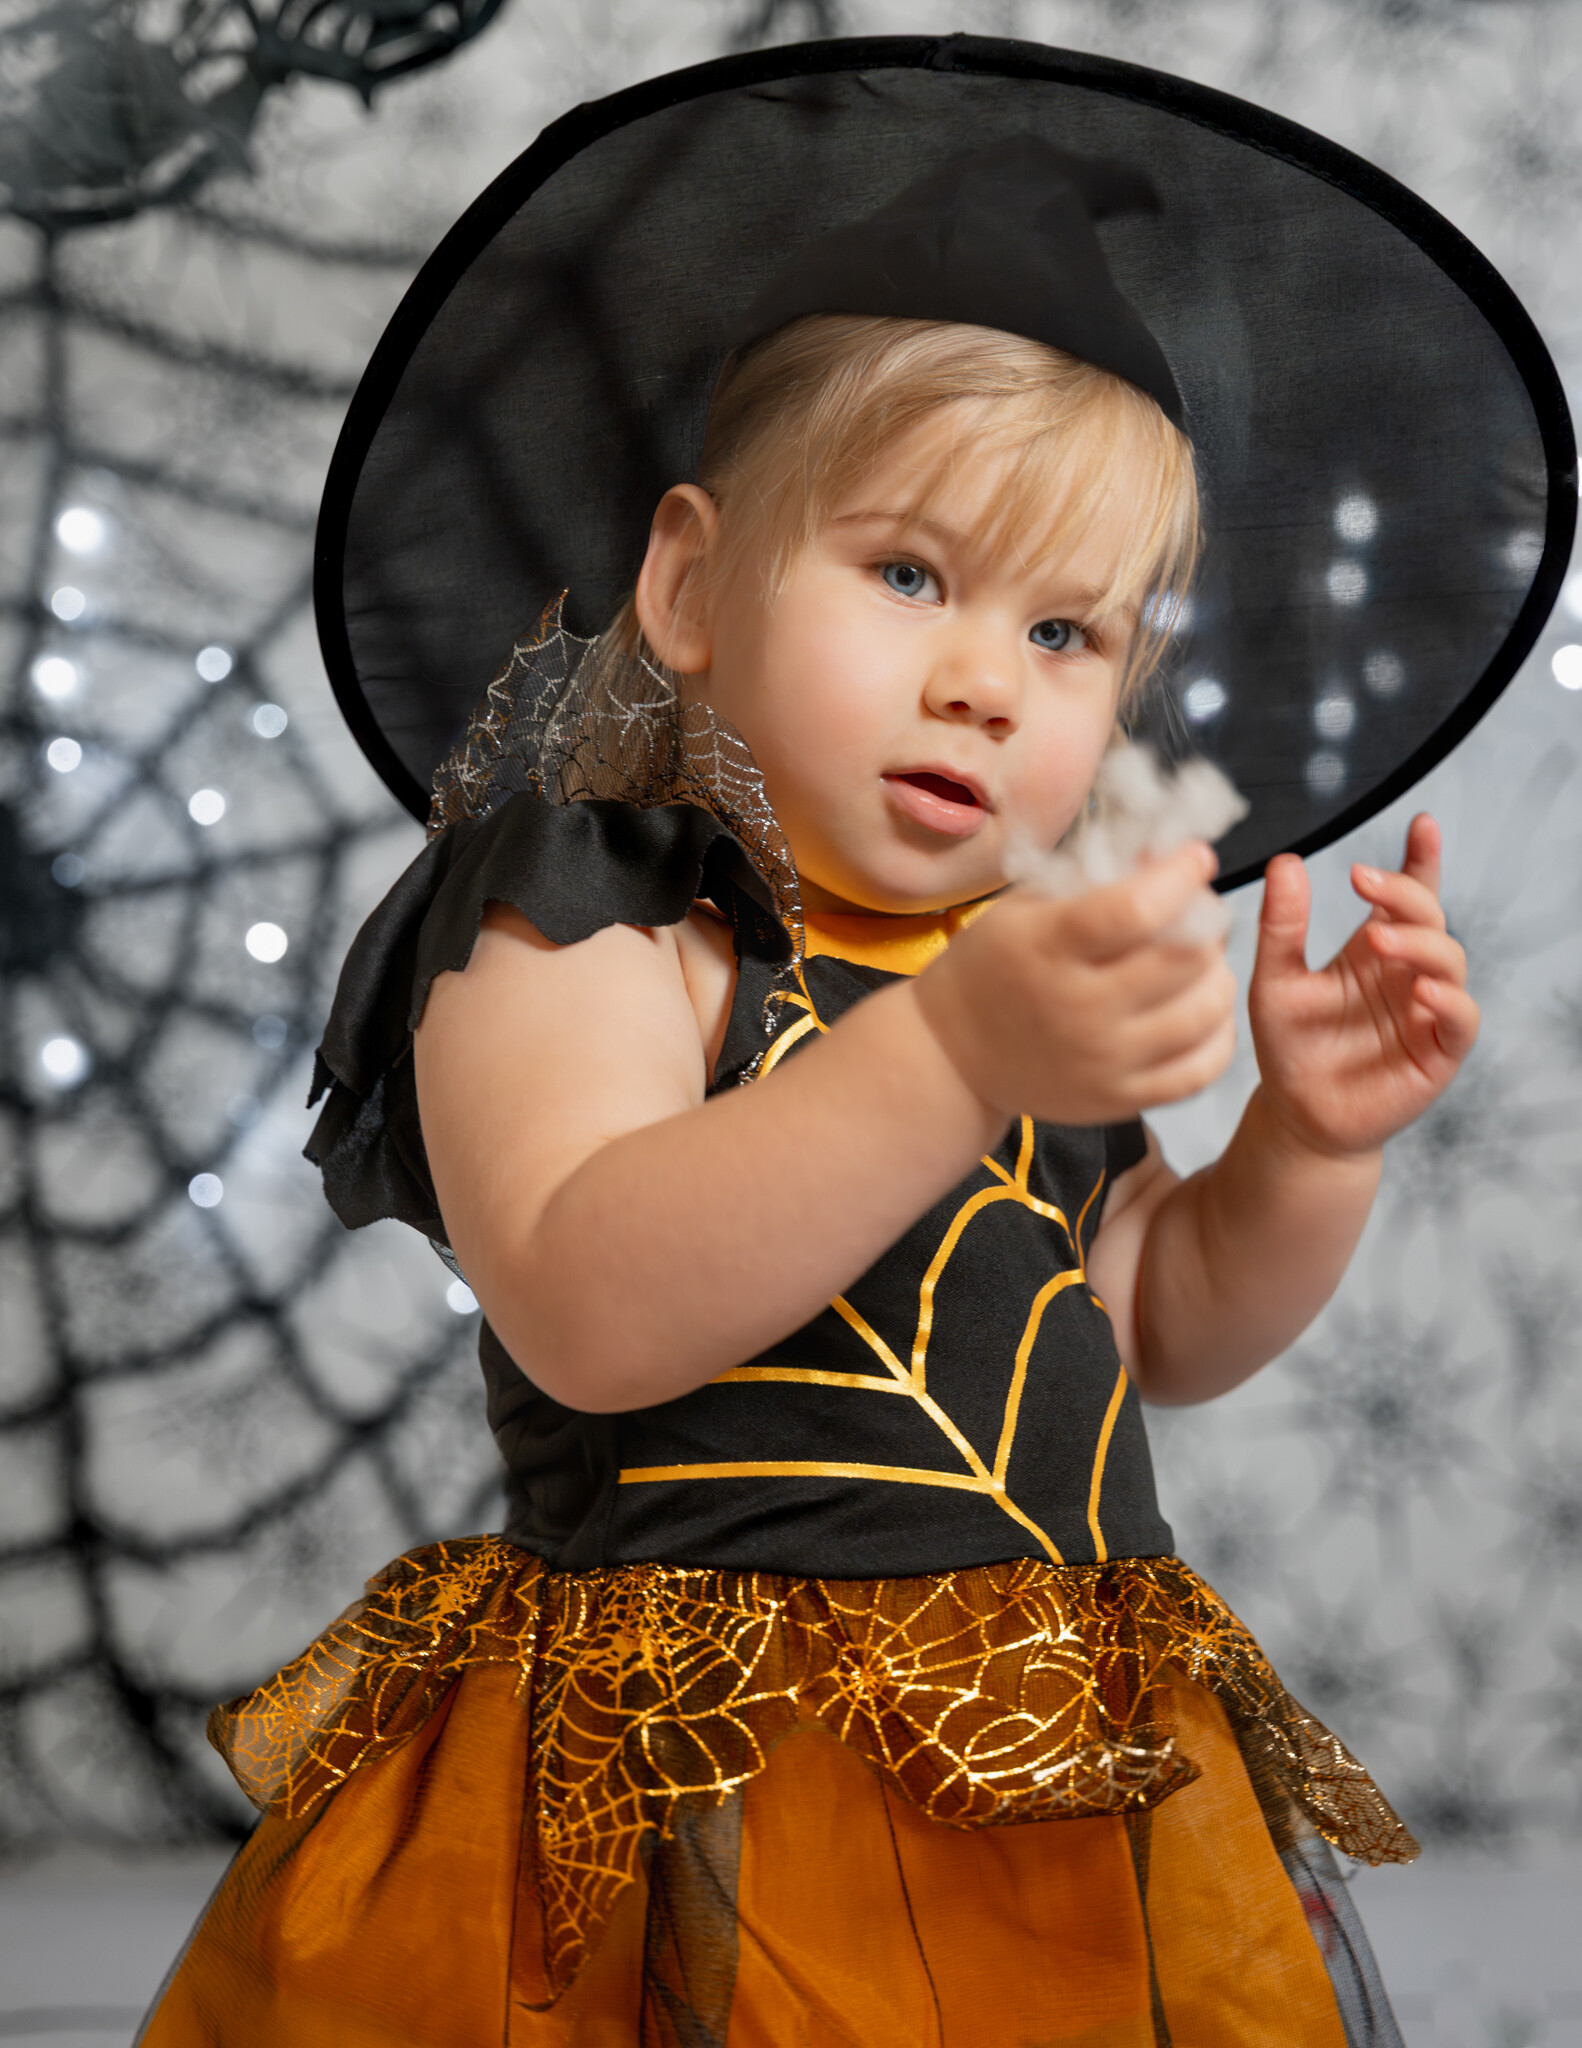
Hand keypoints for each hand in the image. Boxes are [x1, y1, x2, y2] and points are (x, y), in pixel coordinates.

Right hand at [913, 841, 1237, 1123]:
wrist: (952, 1055)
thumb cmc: (994, 967)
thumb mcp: (1026, 908)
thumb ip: (1096, 878)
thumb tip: (1169, 853)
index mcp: (1048, 949)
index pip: (1136, 909)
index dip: (1180, 876)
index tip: (1195, 859)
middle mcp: (1078, 1009)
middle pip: (1183, 957)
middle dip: (1207, 921)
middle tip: (1198, 912)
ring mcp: (1102, 1061)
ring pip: (1204, 1011)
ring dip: (1217, 974)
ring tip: (1201, 962)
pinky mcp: (1119, 1100)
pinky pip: (1201, 1069)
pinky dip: (1217, 1034)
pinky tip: (1200, 1010)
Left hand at [1249, 814, 1478, 1159]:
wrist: (1297, 1115)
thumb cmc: (1289, 1047)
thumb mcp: (1274, 982)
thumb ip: (1281, 927)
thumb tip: (1286, 861)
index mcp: (1375, 948)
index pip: (1409, 894)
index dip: (1421, 859)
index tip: (1422, 824)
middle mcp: (1407, 972)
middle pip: (1429, 917)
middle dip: (1405, 892)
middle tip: (1363, 881)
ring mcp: (1428, 1010)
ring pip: (1449, 960)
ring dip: (1420, 943)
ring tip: (1378, 938)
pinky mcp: (1439, 1052)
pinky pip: (1461, 1019)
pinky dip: (1449, 1000)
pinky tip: (1421, 990)